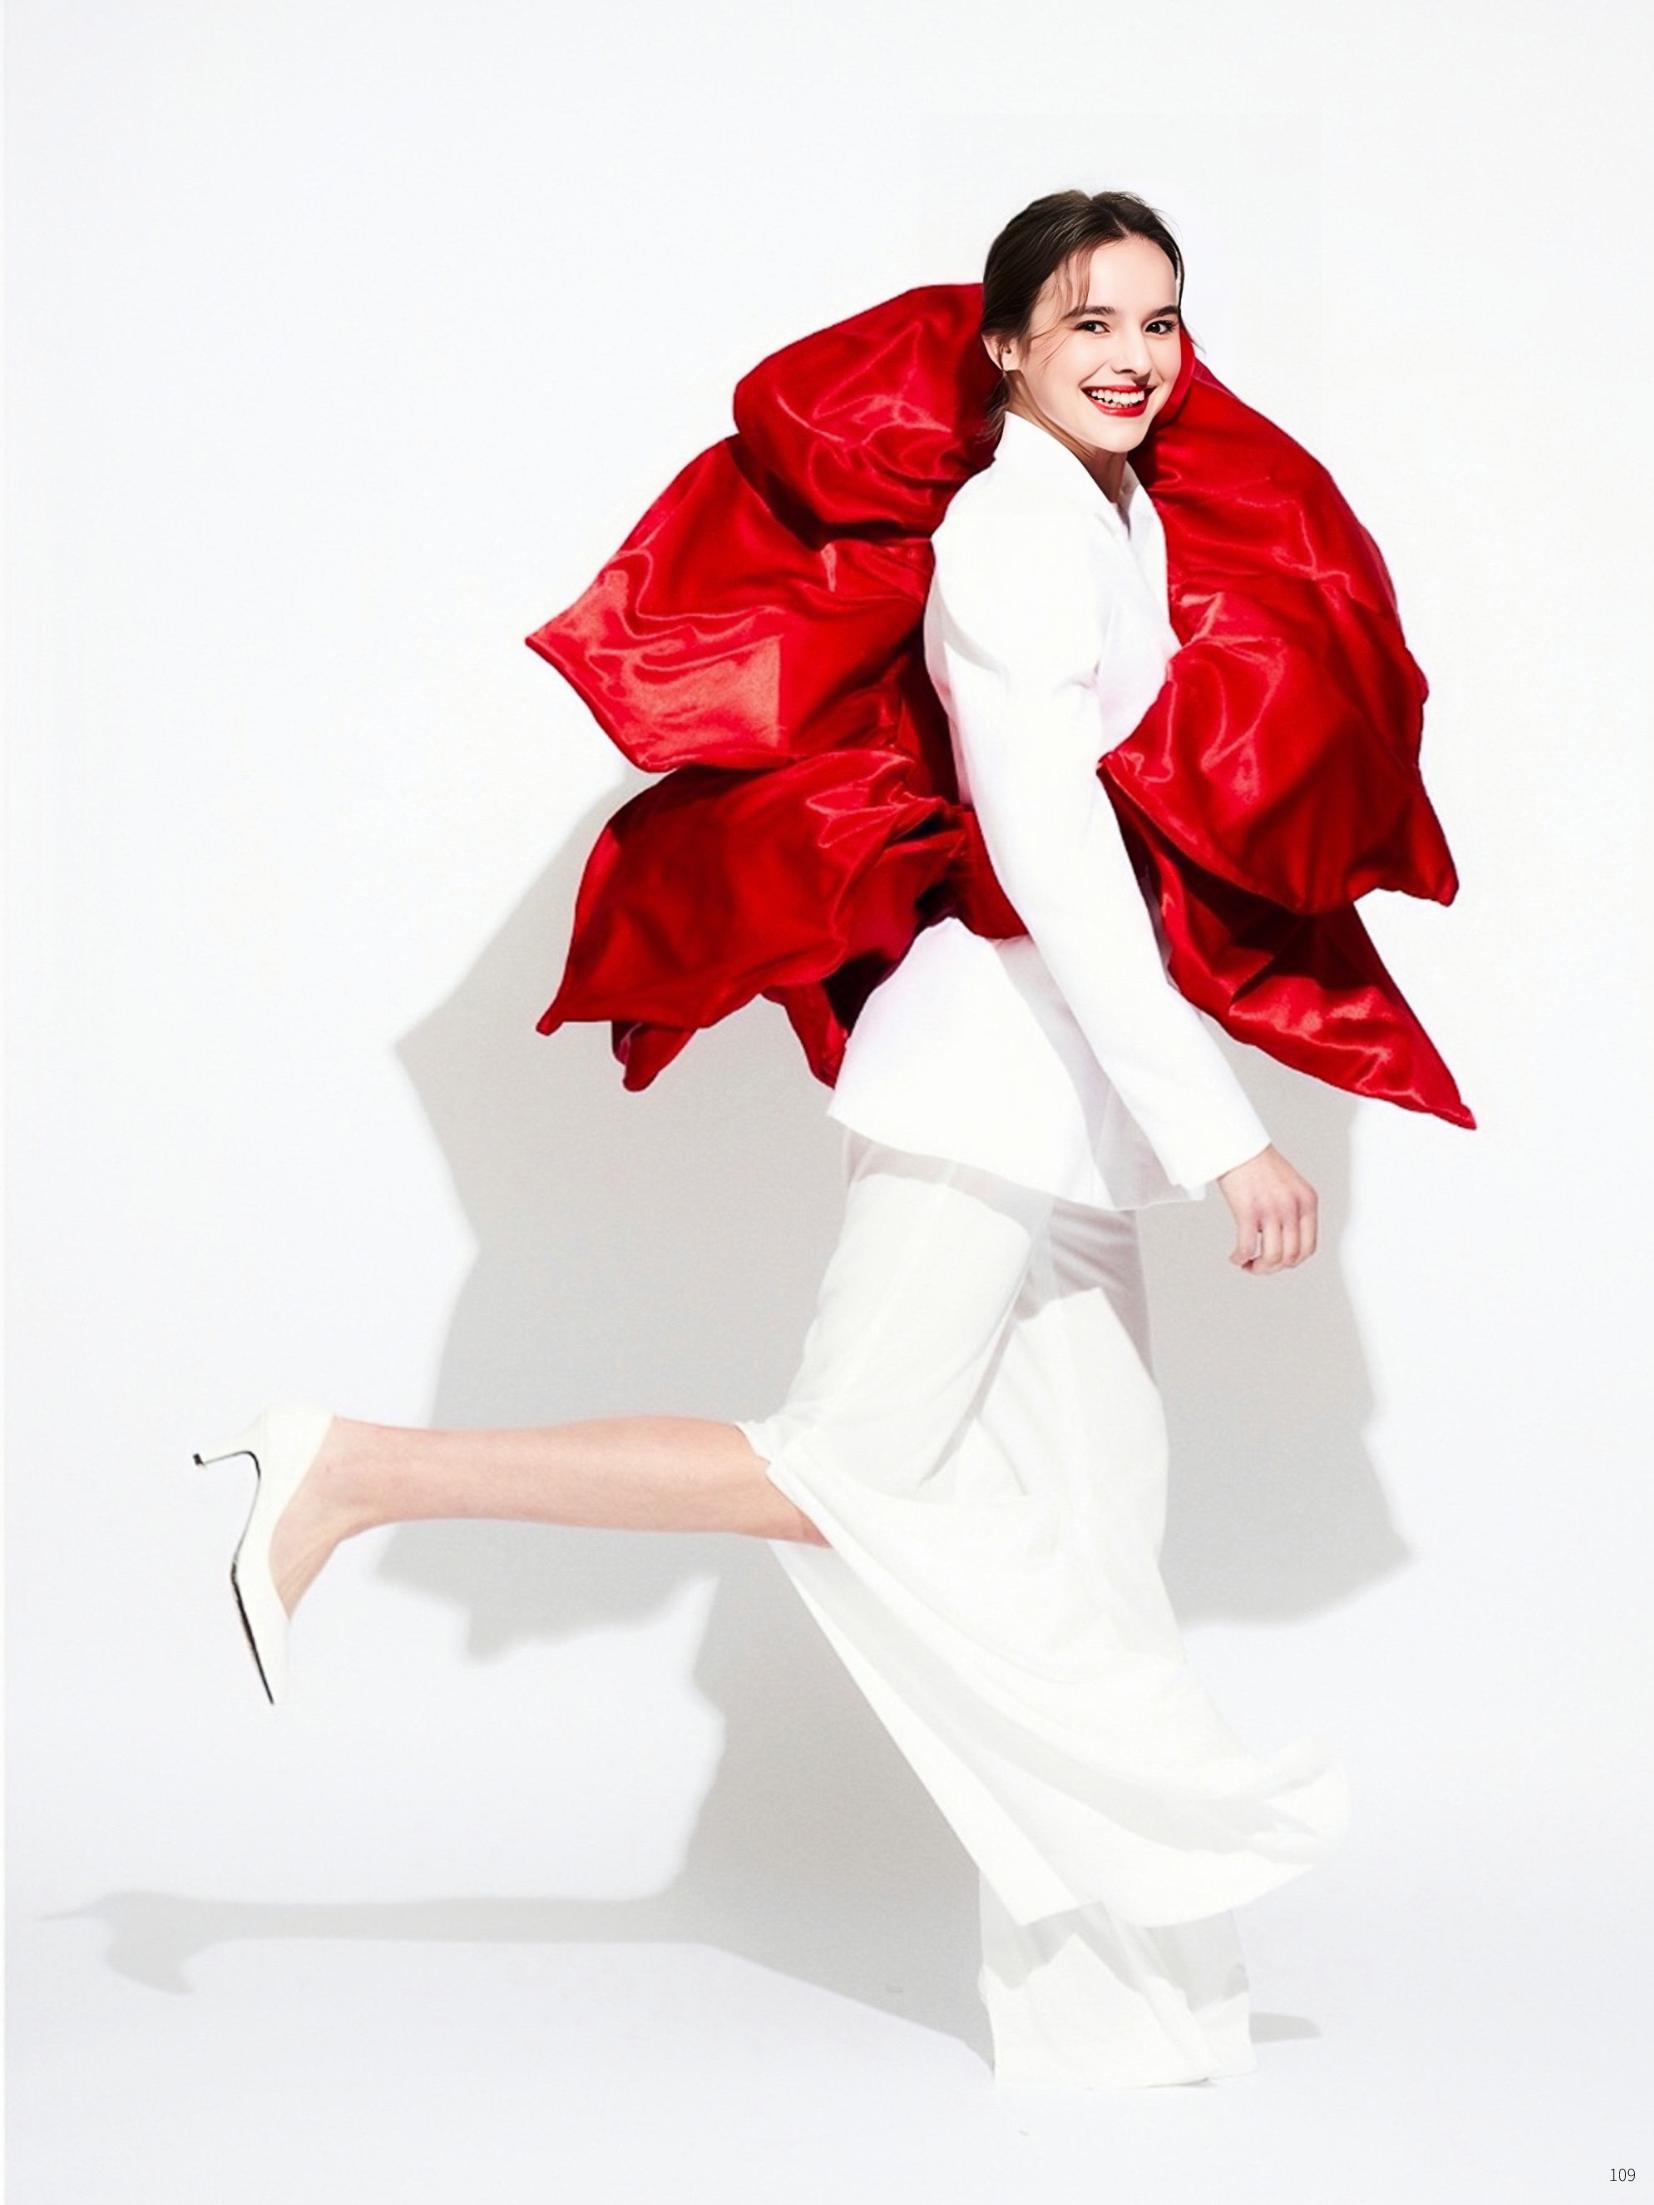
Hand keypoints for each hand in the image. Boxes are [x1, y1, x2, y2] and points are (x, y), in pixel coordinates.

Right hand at [1215, 1145, 1317, 1271]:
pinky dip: (1240, 1257)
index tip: (1277, 1261)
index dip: (1292, 1262)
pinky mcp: (1248, 1210)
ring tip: (1246, 1263)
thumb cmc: (1258, 1164)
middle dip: (1273, 1268)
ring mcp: (1272, 1209)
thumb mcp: (1288, 1187)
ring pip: (1272, 1257)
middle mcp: (1293, 1207)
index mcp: (1307, 1202)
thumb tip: (1281, 1242)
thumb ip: (1292, 1211)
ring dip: (1257, 1267)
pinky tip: (1235, 1256)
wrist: (1238, 1145)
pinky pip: (1247, 1247)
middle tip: (1257, 1266)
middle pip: (1291, 1257)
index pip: (1308, 1247)